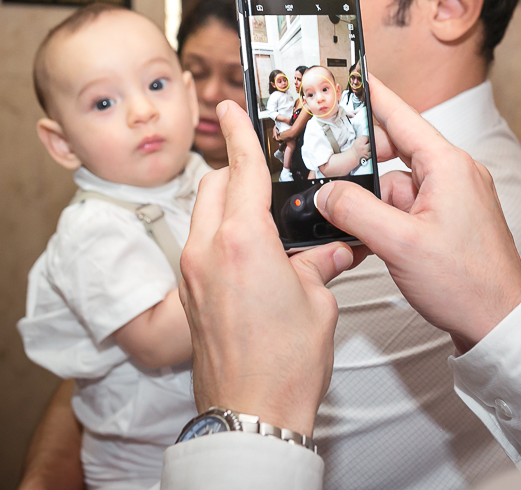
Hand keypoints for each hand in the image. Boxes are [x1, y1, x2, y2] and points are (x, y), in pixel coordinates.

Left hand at [179, 101, 356, 434]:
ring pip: (203, 213)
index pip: (241, 168)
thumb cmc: (284, 365)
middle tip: (264, 173)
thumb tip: (331, 252)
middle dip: (236, 170)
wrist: (250, 414)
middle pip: (214, 184)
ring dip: (227, 202)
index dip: (239, 132)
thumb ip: (319, 264)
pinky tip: (253, 254)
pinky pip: (200, 244)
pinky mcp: (189, 296)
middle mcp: (208, 251)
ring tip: (262, 217)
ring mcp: (192, 274)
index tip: (232, 107)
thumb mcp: (317, 302)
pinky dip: (221, 234)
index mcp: (245, 242)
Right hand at [315, 76, 520, 352]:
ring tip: (346, 218)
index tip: (349, 76)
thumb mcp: (399, 244)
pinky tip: (367, 236)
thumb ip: (355, 212)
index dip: (372, 94)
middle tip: (325, 171)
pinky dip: (385, 216)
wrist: (500, 324)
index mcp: (448, 165)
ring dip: (371, 199)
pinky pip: (407, 205)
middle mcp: (453, 174)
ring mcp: (453, 198)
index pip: (401, 116)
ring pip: (396, 183)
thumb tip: (325, 195)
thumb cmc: (465, 283)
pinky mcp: (449, 221)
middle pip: (394, 150)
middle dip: (361, 162)